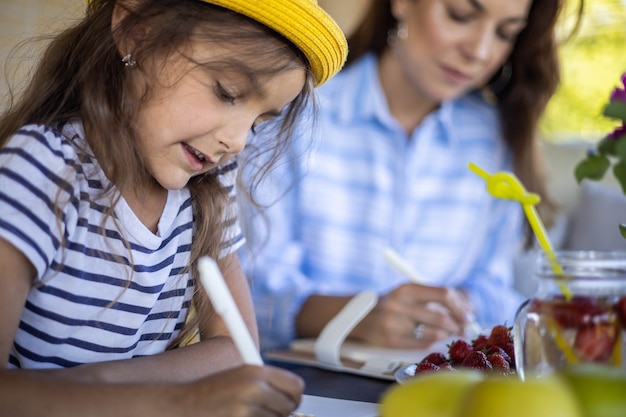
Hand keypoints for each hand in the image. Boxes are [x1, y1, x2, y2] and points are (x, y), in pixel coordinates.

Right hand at [180, 365, 303, 416]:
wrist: (180, 407)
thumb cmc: (211, 395)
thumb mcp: (239, 379)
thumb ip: (266, 384)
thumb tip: (295, 398)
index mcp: (256, 371)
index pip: (297, 386)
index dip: (294, 397)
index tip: (287, 404)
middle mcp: (254, 387)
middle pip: (289, 407)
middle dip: (279, 413)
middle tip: (261, 411)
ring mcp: (247, 408)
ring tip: (241, 414)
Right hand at [351, 283, 470, 348]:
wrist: (361, 316)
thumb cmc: (393, 303)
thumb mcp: (409, 293)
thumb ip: (434, 298)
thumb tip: (468, 310)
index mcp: (407, 288)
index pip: (443, 295)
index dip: (460, 306)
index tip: (469, 315)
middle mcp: (399, 305)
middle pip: (441, 318)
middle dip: (458, 325)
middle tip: (464, 329)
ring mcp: (394, 324)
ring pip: (434, 333)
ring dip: (446, 335)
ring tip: (447, 332)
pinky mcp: (391, 341)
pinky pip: (423, 344)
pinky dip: (432, 341)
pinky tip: (431, 337)